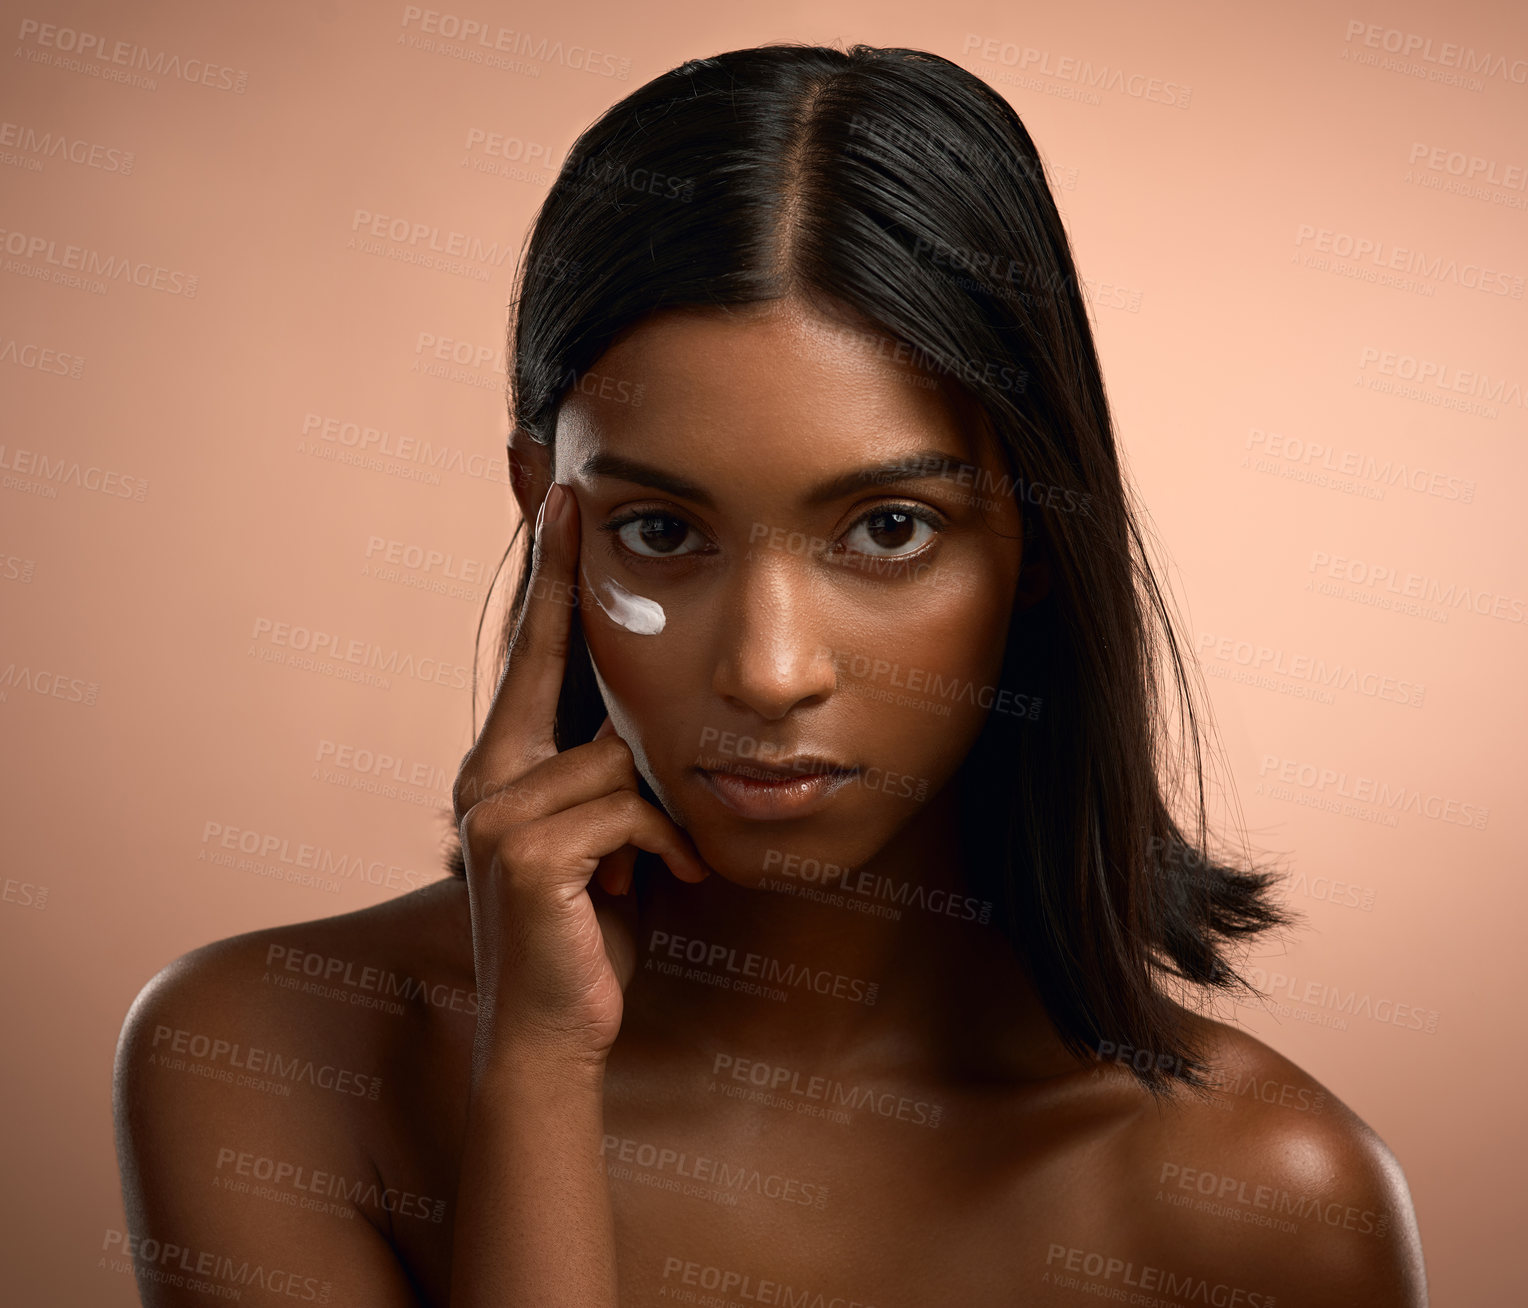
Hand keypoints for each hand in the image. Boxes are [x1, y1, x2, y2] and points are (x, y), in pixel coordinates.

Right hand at [451, 481, 709, 1069]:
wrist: (554, 1031)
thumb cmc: (589, 930)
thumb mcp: (606, 836)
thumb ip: (608, 771)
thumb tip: (648, 713)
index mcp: (502, 767)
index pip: (531, 653)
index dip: (546, 575)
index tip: (559, 497)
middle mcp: (487, 777)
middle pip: (558, 664)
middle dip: (566, 586)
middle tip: (569, 490)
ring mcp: (498, 814)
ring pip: (618, 755)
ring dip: (663, 812)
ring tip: (670, 862)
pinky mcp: (528, 854)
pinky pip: (628, 810)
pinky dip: (665, 847)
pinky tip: (672, 882)